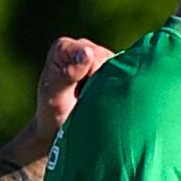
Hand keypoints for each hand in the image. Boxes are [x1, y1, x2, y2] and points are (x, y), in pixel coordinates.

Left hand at [19, 37, 113, 155]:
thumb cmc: (52, 116)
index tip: (80, 93)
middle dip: (104, 80)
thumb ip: (69, 74)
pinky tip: (112, 100)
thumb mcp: (55, 97)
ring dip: (114, 85)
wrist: (61, 132)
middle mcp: (83, 48)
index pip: (92, 53)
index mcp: (64, 48)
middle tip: (90, 99)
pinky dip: (123, 88)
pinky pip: (128, 74)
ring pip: (121, 66)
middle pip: (107, 58)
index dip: (93, 74)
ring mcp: (99, 58)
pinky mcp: (114, 70)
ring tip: (100, 101)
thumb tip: (88, 52)